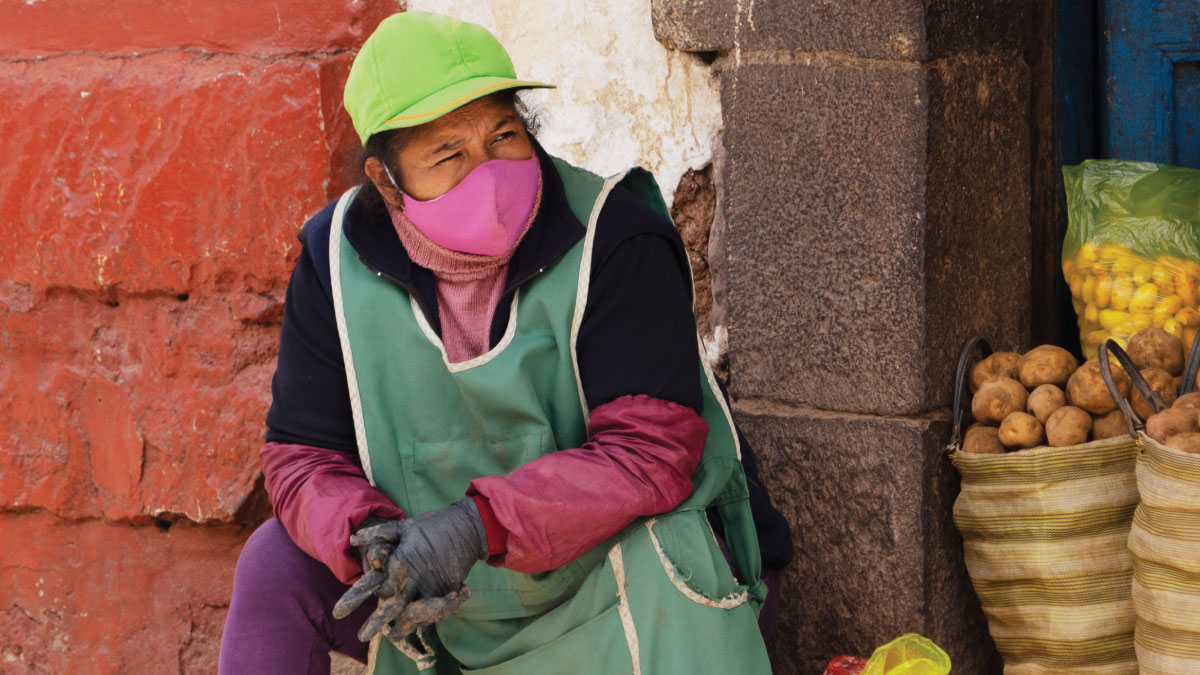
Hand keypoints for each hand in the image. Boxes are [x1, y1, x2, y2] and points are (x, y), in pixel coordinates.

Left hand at [340, 498, 487, 640]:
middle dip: (376, 622)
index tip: (377, 592)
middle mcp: (416, 579)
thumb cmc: (433, 526)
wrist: (467, 528)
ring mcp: (433, 588)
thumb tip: (353, 539)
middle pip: (393, 607)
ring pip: (415, 616)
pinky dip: (426, 620)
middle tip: (362, 636)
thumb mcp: (405, 526)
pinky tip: (418, 624)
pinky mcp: (449, 592)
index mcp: (402, 562)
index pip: (383, 587)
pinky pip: (435, 613)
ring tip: (392, 636)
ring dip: (402, 629)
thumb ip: (379, 534)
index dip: (378, 592)